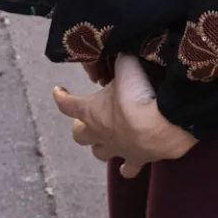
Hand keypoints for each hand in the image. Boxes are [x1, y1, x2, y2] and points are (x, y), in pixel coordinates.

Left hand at [53, 54, 197, 177]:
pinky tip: (128, 165)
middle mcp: (100, 133)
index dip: (61, 97)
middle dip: (80, 127)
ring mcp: (117, 149)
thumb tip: (123, 49)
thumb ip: (121, 57)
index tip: (58, 90)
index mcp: (91, 111)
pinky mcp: (137, 160)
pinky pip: (128, 169)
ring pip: (99, 153)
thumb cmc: (137, 94)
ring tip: (105, 139)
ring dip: (100, 146)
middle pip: (80, 135)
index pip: (67, 104)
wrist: (160, 125)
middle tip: (85, 119)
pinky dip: (127, 167)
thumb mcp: (127, 65)